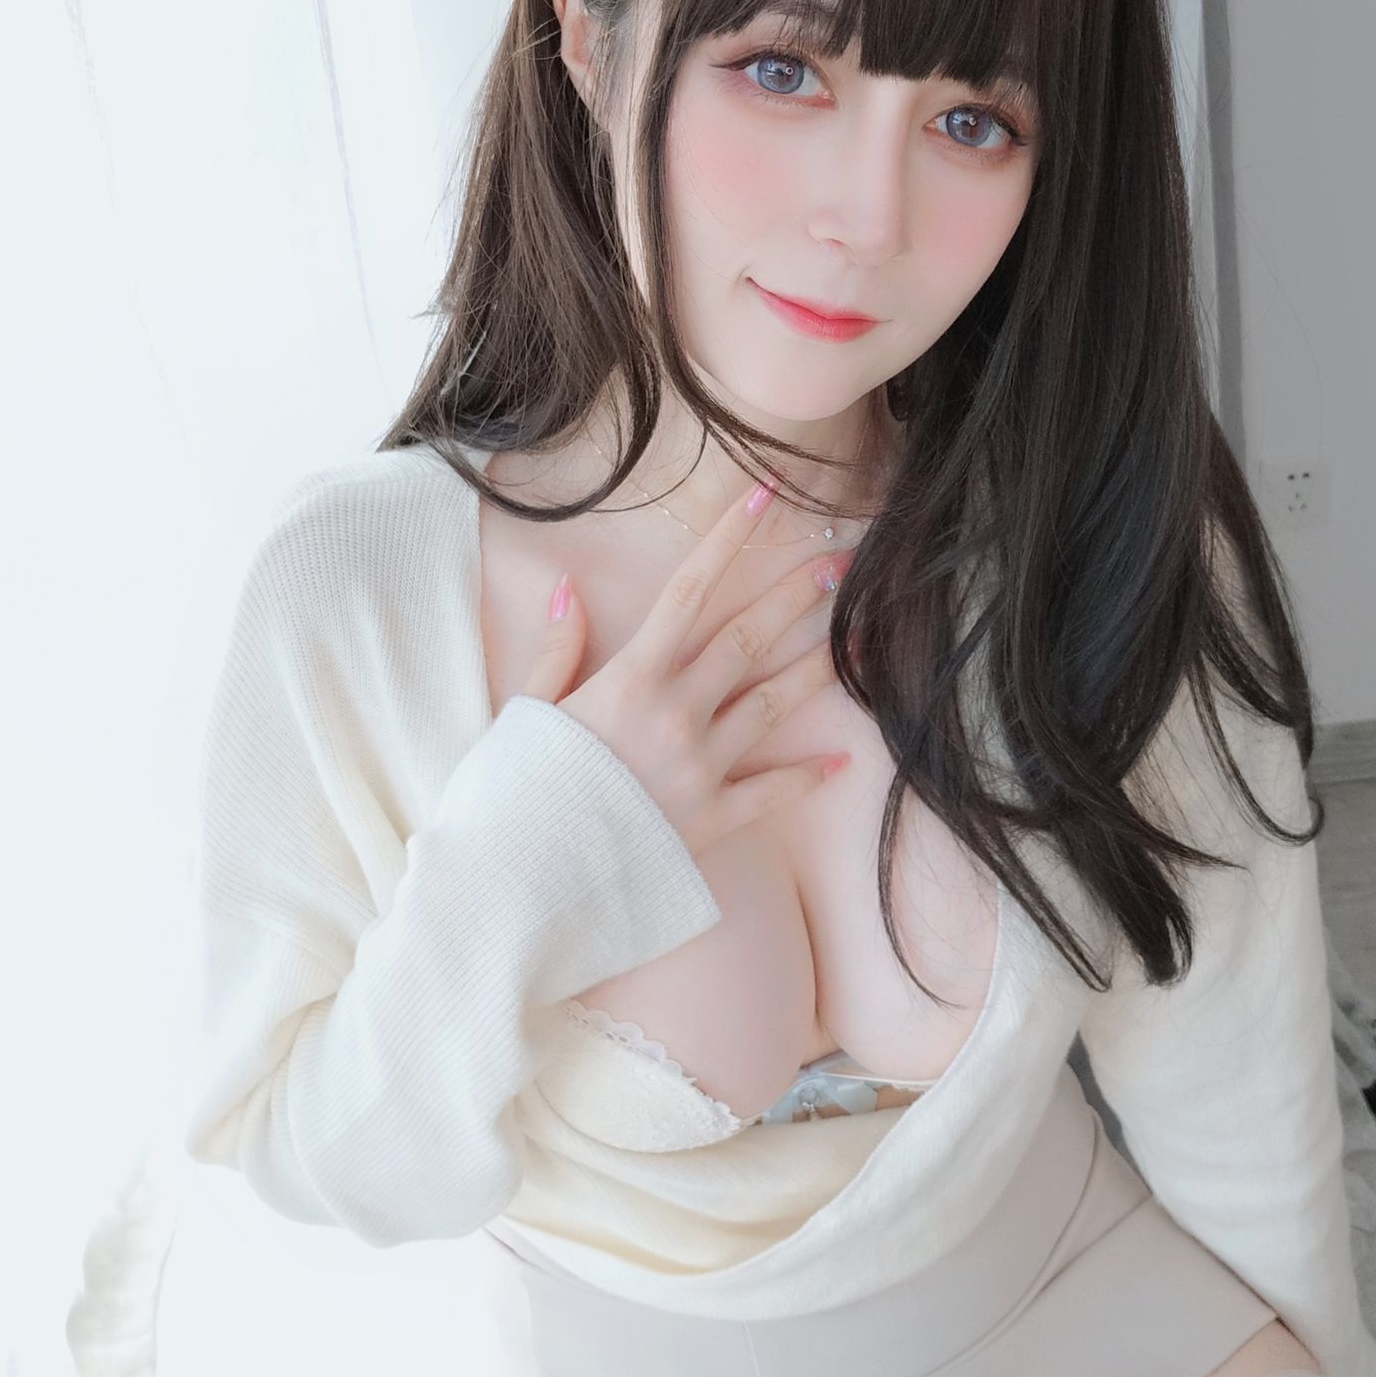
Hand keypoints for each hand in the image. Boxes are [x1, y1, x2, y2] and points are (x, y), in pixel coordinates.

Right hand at [514, 477, 854, 855]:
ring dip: (820, 666)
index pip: (690, 591)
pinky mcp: (712, 820)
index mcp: (630, 678)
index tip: (766, 496)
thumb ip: (556, 648)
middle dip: (797, 595)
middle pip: (748, 639)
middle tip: (840, 562)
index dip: (730, 539)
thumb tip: (567, 586)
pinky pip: (771, 792)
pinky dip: (808, 775)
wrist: (521, 880)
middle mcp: (676, 714)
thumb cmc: (514, 791)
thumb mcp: (525, 709)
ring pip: (774, 703)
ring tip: (861, 637)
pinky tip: (842, 760)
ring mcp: (700, 767)